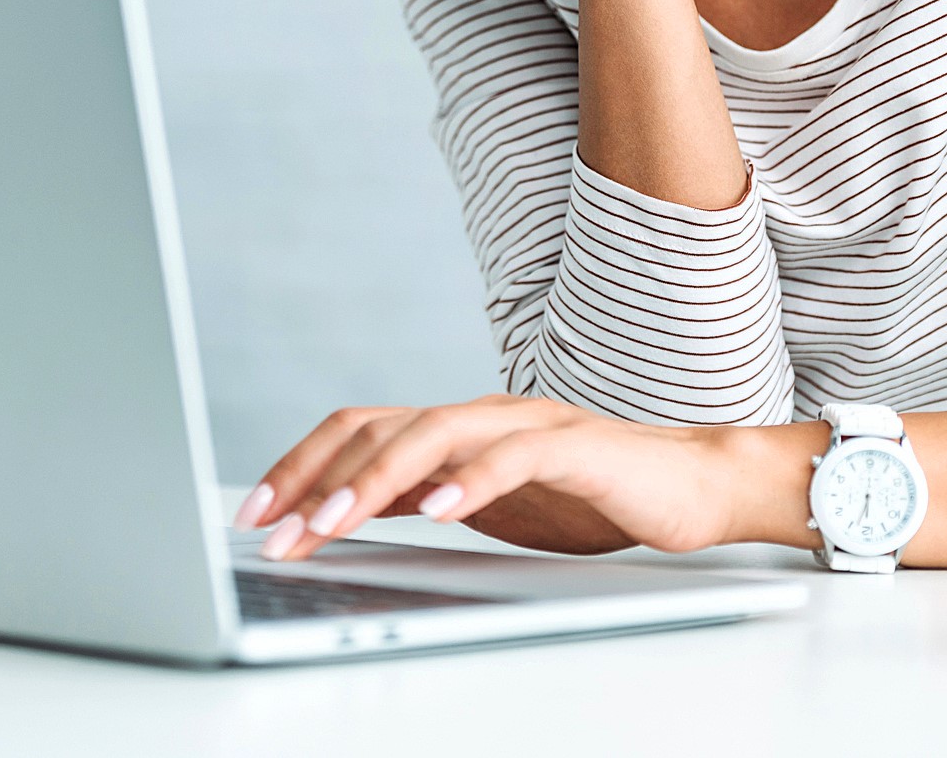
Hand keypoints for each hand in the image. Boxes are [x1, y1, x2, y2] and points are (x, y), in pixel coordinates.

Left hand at [234, 395, 743, 561]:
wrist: (693, 483)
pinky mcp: (575, 447)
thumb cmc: (589, 497)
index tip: (253, 512)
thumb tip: (346, 515)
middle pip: (379, 427)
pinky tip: (437, 510)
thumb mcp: (486, 505)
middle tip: (274, 531)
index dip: (299, 464)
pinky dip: (471, 482)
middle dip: (316, 479)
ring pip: (433, 433)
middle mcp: (481, 414)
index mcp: (455, 427)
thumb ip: (425, 497)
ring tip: (330, 520)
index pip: (359, 429)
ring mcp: (526, 424)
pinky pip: (514, 456)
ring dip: (373, 479)